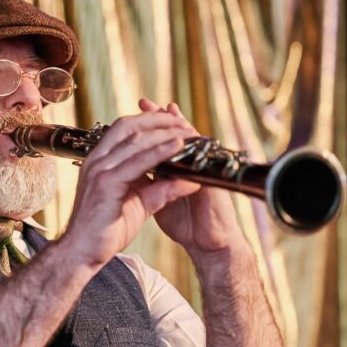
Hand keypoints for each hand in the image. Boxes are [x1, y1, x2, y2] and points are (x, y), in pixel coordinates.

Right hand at [59, 107, 200, 268]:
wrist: (81, 253)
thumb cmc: (106, 231)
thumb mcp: (139, 204)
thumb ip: (159, 189)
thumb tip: (188, 180)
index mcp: (101, 161)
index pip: (125, 129)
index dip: (151, 121)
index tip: (175, 122)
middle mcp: (97, 160)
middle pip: (130, 126)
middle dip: (159, 120)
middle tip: (184, 122)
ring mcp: (100, 170)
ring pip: (135, 140)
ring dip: (164, 132)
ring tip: (187, 132)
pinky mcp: (106, 184)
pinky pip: (137, 162)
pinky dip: (159, 151)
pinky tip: (176, 147)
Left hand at [139, 99, 248, 259]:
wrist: (211, 245)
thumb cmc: (188, 225)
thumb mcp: (161, 203)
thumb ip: (152, 185)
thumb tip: (133, 172)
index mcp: (176, 170)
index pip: (159, 143)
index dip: (148, 128)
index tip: (134, 114)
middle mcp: (191, 166)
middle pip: (173, 133)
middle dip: (158, 118)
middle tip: (145, 102)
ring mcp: (203, 170)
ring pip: (191, 138)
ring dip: (176, 121)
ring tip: (164, 107)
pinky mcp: (212, 178)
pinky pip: (201, 155)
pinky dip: (192, 141)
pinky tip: (183, 130)